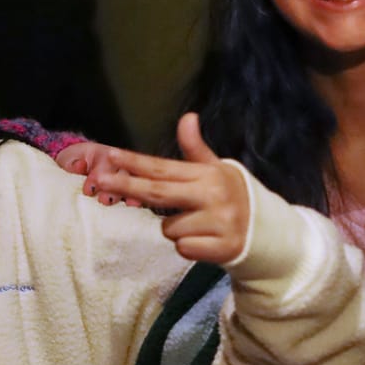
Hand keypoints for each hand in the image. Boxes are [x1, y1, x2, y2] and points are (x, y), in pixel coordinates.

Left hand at [80, 114, 249, 264]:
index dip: (136, 163)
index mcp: (208, 174)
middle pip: (158, 193)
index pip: (164, 168)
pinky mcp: (221, 247)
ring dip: (175, 228)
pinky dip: (188, 246)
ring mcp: (218, 222)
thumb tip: (188, 117)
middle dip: (126, 186)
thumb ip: (195, 148)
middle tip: (100, 181)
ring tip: (198, 224)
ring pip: (169, 228)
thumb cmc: (230, 196)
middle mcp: (213, 195)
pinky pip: (182, 248)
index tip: (111, 156)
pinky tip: (205, 240)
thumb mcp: (215, 170)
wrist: (265, 231)